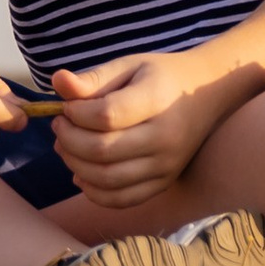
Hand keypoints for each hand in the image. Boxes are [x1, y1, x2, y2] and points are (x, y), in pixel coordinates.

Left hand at [46, 45, 236, 207]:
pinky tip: (81, 174)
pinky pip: (123, 199)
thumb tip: (58, 81)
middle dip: (68, 139)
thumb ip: (94, 78)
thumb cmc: (161, 77)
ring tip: (66, 146)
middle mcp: (165, 137)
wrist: (206, 94)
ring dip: (75, 165)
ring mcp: (167, 165)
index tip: (67, 106)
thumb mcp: (129, 66)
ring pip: (107, 179)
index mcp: (157, 100)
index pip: (106, 115)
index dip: (75, 113)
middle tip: (59, 126)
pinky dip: (94, 192)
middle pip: (102, 150)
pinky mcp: (164, 182)